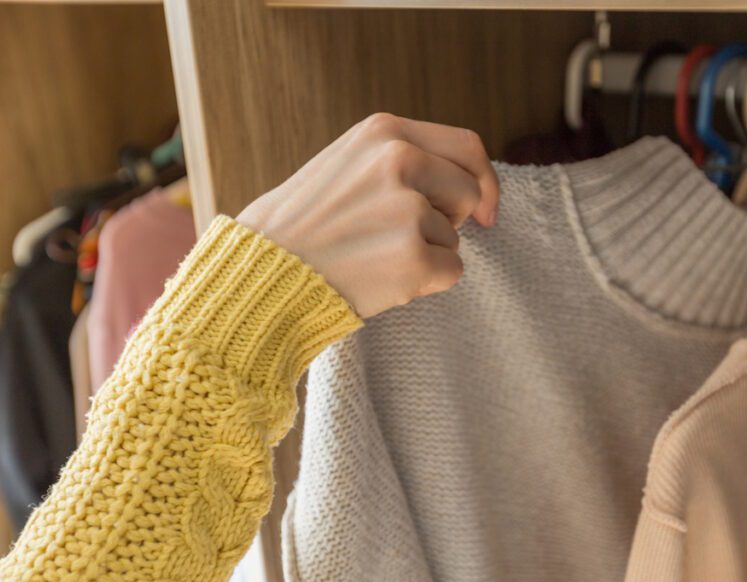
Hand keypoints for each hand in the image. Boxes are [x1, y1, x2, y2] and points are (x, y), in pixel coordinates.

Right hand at [237, 113, 499, 317]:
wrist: (261, 273)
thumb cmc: (301, 225)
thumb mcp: (346, 164)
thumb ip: (400, 160)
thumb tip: (469, 184)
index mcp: (385, 132)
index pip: (466, 147)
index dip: (484, 181)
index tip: (485, 211)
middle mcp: (400, 161)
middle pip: (468, 193)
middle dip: (449, 220)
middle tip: (399, 237)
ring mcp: (407, 210)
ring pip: (454, 238)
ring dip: (426, 253)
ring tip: (371, 255)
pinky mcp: (413, 258)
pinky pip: (451, 273)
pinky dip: (425, 283)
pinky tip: (381, 279)